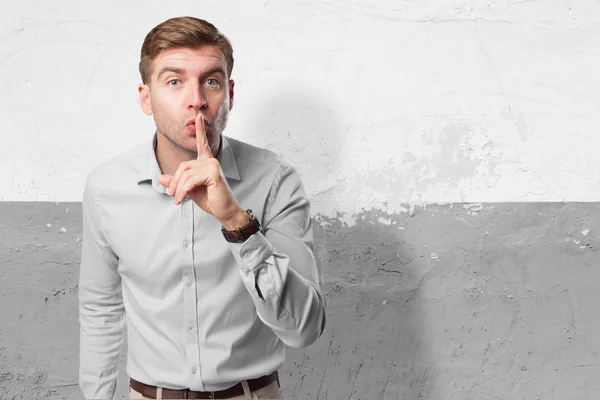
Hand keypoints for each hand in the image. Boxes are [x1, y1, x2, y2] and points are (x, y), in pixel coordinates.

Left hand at [157, 114, 247, 228]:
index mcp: (206, 162)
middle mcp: (210, 161)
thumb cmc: (210, 200)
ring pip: (185, 174)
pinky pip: (190, 180)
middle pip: (183, 166)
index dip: (200, 130)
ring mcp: (213, 165)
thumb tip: (160, 177)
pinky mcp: (213, 173)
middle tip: (172, 194)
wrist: (224, 211)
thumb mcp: (189, 190)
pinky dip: (183, 191)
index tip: (198, 117)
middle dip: (175, 181)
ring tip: (178, 200)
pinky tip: (183, 199)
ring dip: (179, 189)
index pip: (202, 144)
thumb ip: (176, 183)